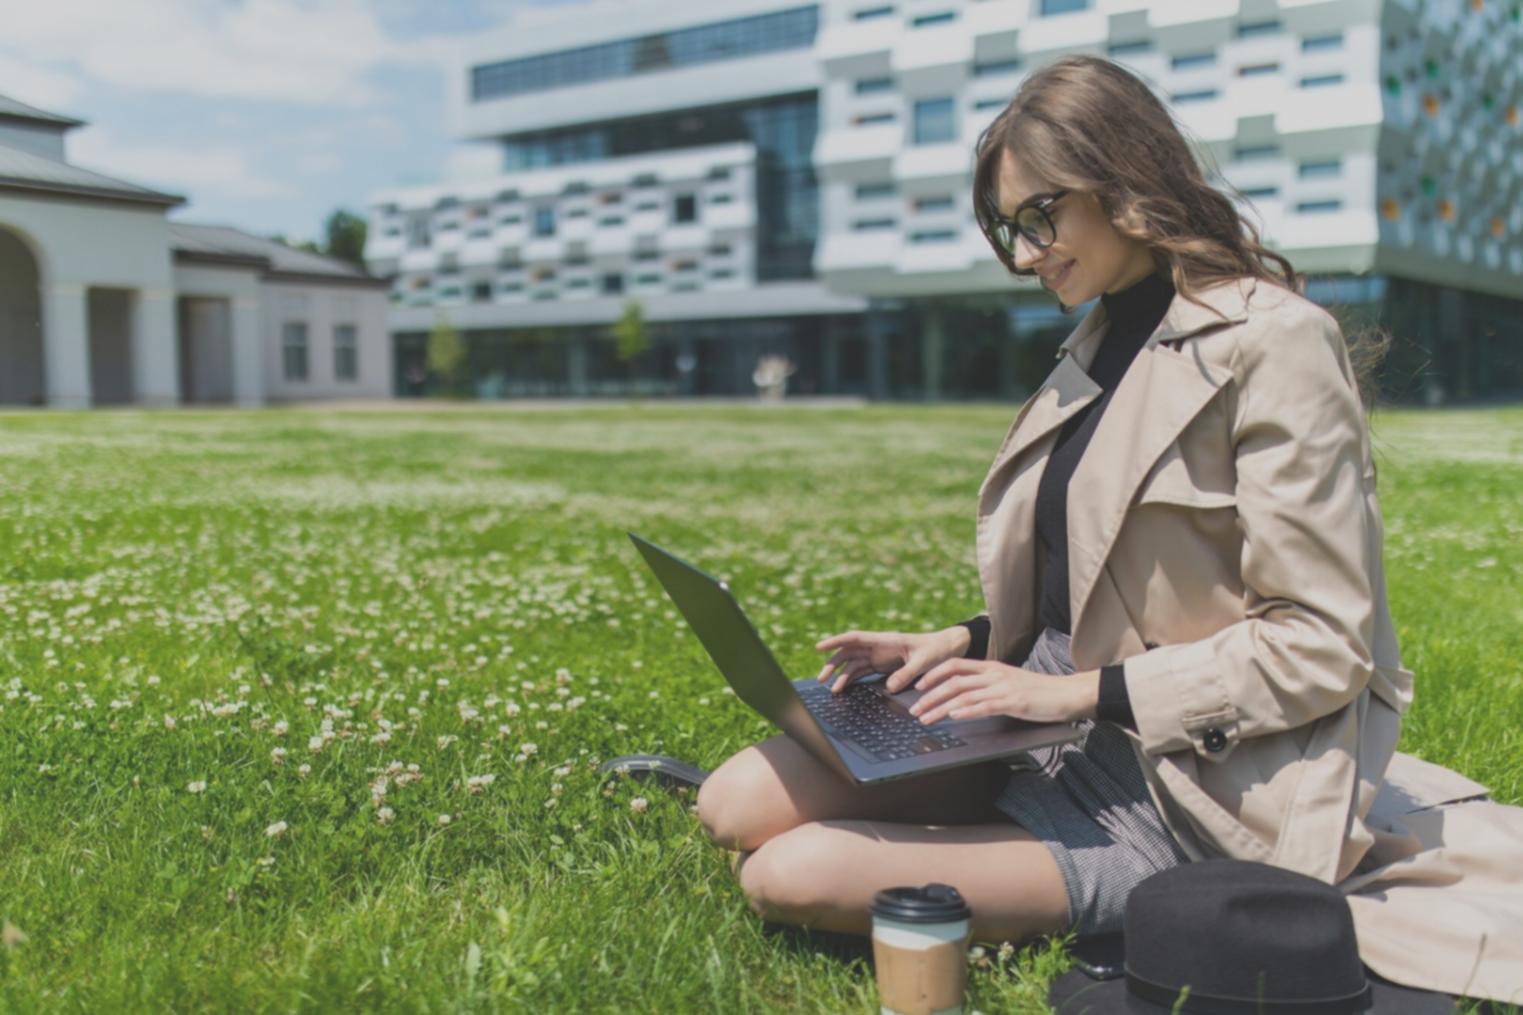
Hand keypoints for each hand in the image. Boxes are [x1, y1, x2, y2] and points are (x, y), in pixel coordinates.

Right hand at [814, 627, 969, 694]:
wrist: (946, 649)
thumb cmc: (936, 650)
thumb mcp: (924, 661)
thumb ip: (907, 673)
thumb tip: (890, 688)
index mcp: (884, 640)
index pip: (854, 638)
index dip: (835, 642)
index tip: (819, 647)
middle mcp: (877, 647)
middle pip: (848, 653)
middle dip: (833, 664)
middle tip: (821, 679)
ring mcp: (879, 657)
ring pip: (853, 664)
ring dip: (840, 675)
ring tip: (830, 689)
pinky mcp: (883, 666)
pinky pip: (862, 672)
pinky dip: (851, 680)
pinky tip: (843, 689)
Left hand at [906, 658, 1100, 724]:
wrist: (1067, 693)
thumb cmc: (1038, 692)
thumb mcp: (1009, 683)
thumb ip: (988, 686)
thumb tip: (963, 698)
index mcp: (991, 667)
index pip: (955, 665)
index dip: (933, 674)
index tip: (918, 687)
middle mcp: (994, 674)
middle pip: (953, 681)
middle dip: (929, 696)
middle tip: (914, 710)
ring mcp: (1003, 687)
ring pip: (963, 695)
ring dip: (940, 708)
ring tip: (926, 719)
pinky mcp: (1014, 702)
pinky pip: (984, 706)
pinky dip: (966, 711)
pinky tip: (953, 717)